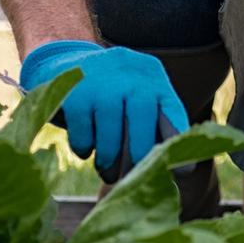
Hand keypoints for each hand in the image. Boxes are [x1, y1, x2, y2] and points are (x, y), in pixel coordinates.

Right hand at [20, 40, 187, 180]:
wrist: (62, 65)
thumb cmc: (109, 95)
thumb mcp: (134, 98)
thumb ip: (153, 125)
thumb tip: (177, 171)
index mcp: (152, 77)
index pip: (172, 111)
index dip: (176, 141)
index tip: (181, 169)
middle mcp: (130, 74)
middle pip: (142, 120)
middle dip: (138, 154)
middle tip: (133, 177)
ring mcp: (101, 80)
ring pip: (110, 132)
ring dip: (108, 159)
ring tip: (107, 172)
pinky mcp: (74, 92)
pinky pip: (83, 134)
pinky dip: (84, 148)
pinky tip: (85, 148)